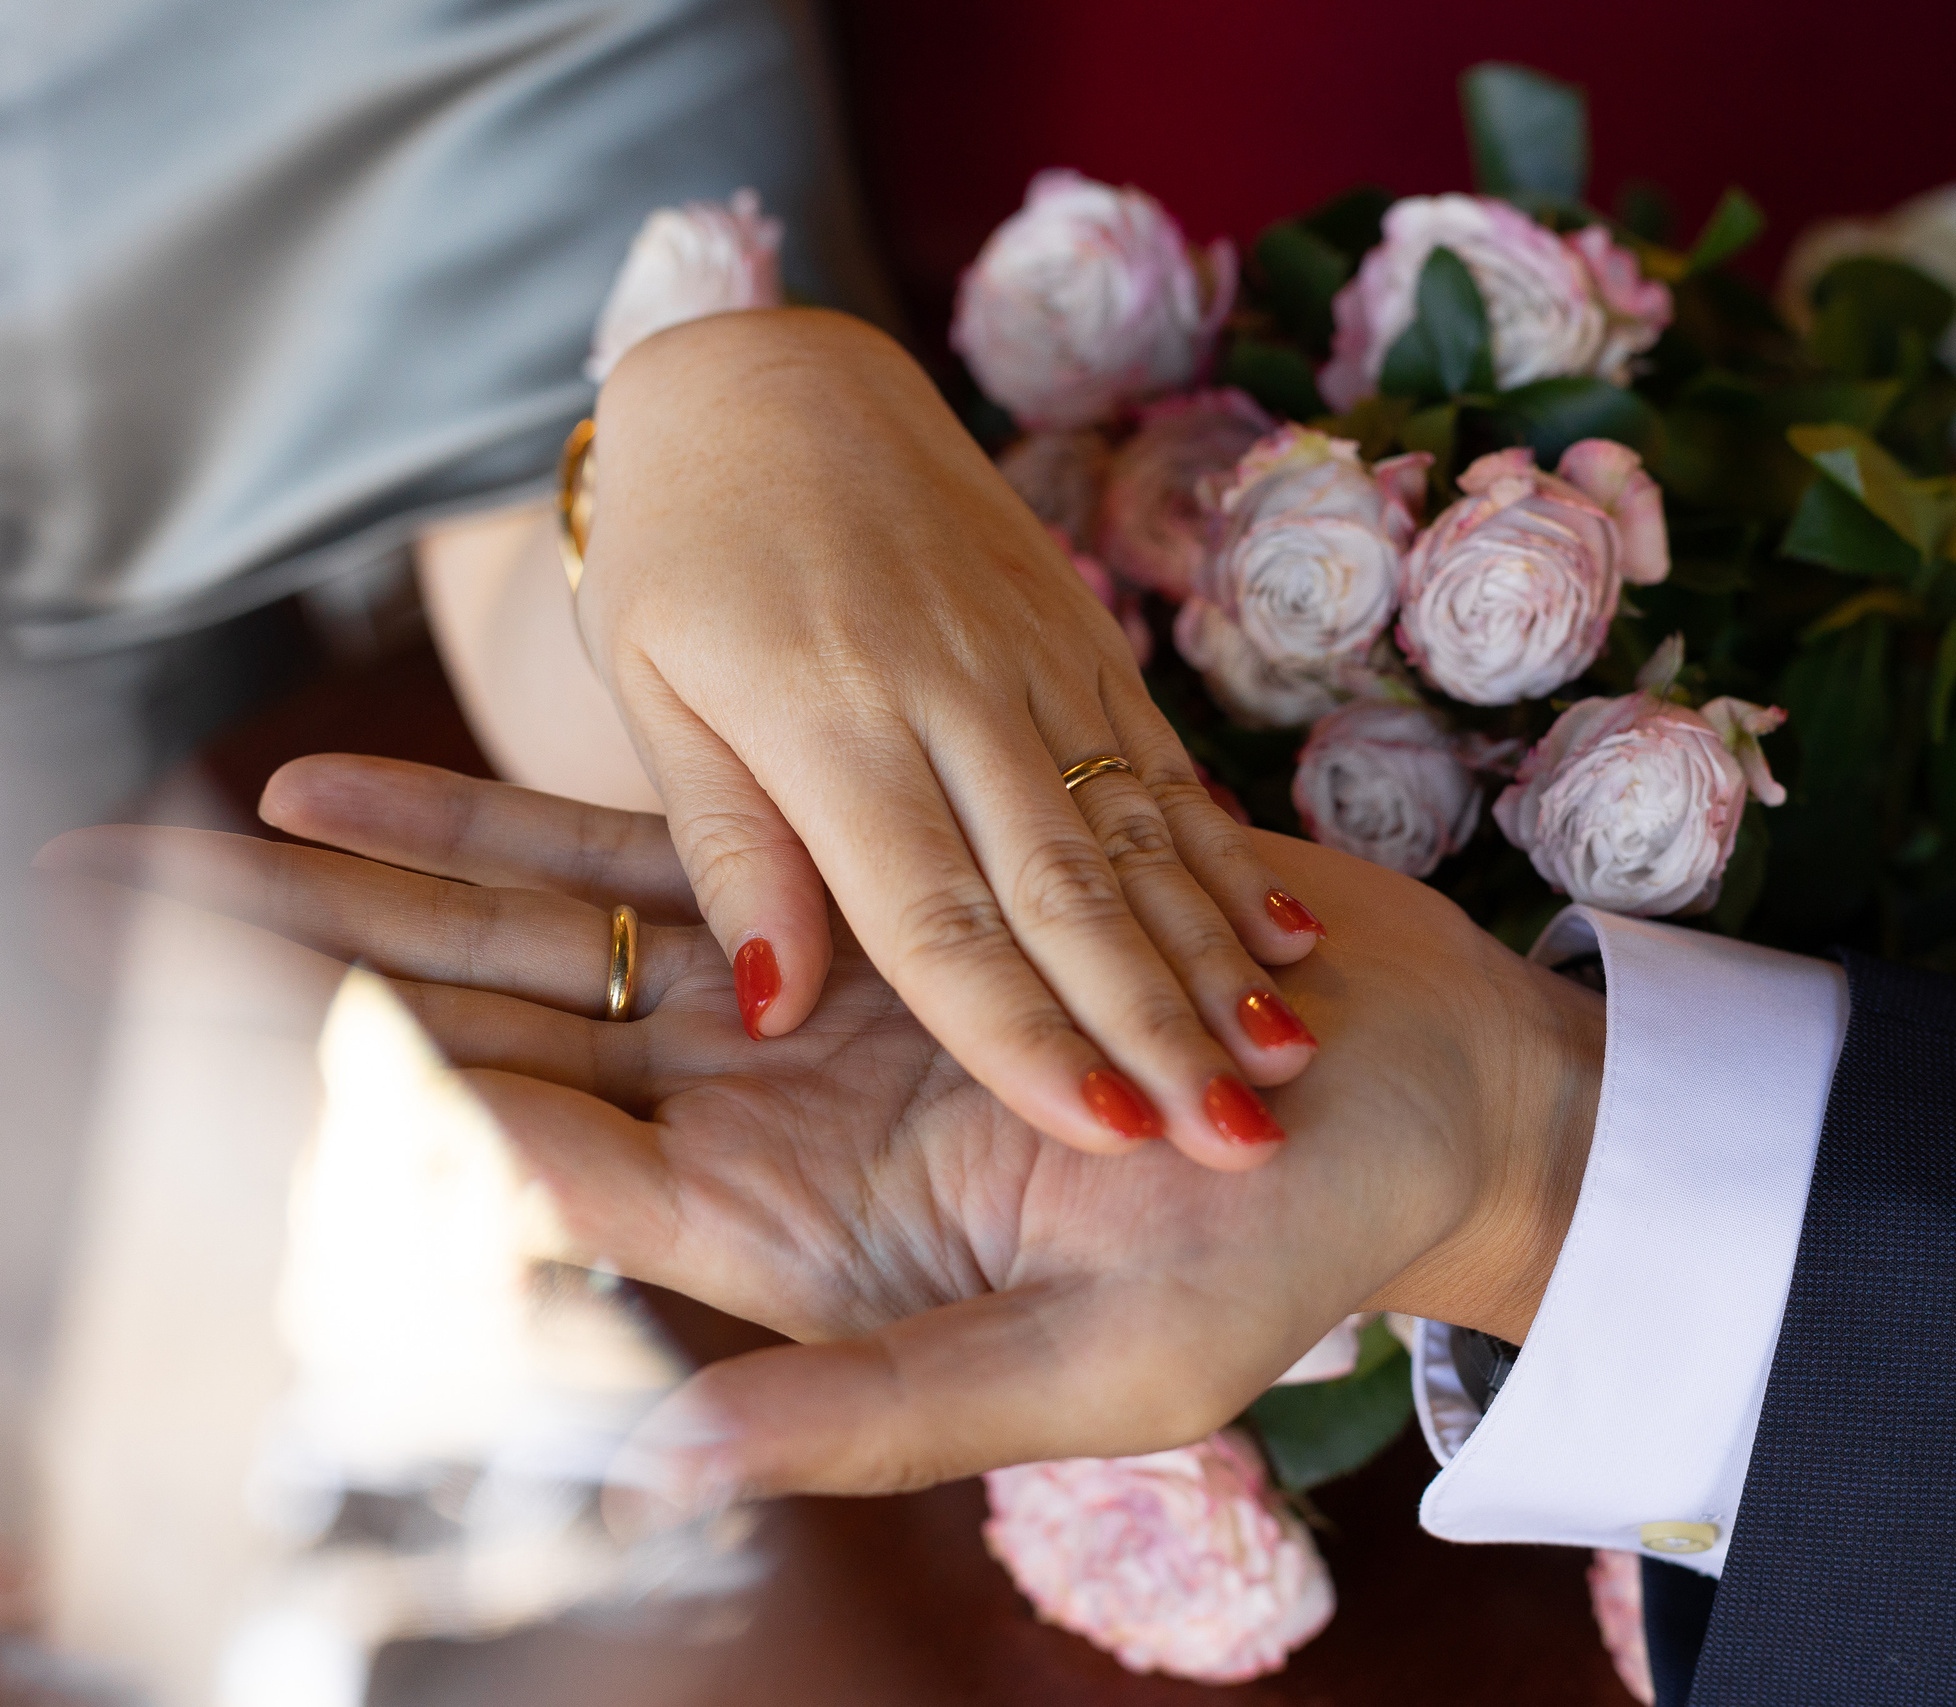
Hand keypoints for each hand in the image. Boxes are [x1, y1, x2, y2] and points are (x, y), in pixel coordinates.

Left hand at [44, 756, 1601, 1505]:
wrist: (1395, 1094)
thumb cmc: (1275, 1260)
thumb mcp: (1103, 1372)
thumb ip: (889, 1416)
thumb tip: (665, 1471)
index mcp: (803, 1239)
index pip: (552, 1169)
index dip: (396, 1107)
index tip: (240, 1045)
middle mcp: (781, 1120)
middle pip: (525, 1042)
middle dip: (351, 985)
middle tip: (157, 917)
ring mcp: (821, 997)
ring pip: (582, 923)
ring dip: (419, 873)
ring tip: (248, 821)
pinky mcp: (877, 891)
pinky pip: (692, 831)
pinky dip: (563, 794)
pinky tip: (424, 771)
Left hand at [574, 308, 1320, 1166]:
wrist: (779, 370)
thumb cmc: (687, 547)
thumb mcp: (652, 686)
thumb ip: (727, 846)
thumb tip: (772, 1012)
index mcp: (830, 719)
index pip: (938, 915)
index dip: (1022, 1032)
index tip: (1100, 1133)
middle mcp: (955, 693)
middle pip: (1071, 892)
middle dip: (1158, 1028)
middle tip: (1237, 1145)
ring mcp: (1038, 661)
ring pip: (1143, 837)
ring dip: (1217, 960)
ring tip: (1287, 1065)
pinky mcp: (1086, 639)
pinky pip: (1167, 770)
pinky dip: (1230, 864)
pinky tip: (1287, 944)